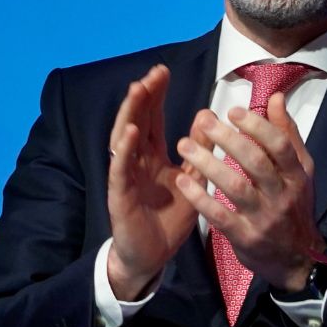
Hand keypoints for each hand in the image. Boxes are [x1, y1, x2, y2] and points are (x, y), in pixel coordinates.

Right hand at [106, 64, 198, 298]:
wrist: (151, 255)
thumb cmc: (168, 217)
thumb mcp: (190, 180)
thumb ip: (198, 152)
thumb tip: (207, 117)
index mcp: (153, 157)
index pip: (152, 119)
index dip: (156, 96)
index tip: (163, 71)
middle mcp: (136, 161)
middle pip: (137, 122)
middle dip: (143, 96)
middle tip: (153, 72)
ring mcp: (125, 176)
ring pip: (124, 139)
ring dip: (131, 114)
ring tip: (138, 90)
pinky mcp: (119, 194)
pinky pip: (121, 169)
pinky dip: (125, 150)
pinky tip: (130, 132)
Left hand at [175, 93, 322, 291]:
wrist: (297, 258)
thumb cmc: (293, 206)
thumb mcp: (300, 172)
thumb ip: (286, 135)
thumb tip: (275, 98)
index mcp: (297, 175)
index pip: (279, 146)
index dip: (256, 126)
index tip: (232, 111)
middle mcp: (283, 195)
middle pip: (256, 163)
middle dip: (228, 140)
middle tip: (202, 121)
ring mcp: (264, 218)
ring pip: (235, 187)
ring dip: (208, 164)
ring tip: (183, 145)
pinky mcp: (246, 237)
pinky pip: (220, 215)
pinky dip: (200, 198)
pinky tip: (183, 181)